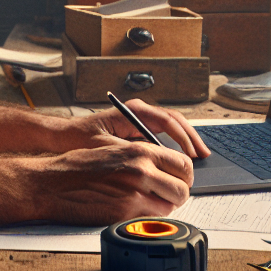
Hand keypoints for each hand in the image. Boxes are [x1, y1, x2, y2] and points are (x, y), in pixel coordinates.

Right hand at [20, 140, 194, 223]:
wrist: (50, 183)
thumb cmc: (77, 167)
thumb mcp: (114, 151)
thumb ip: (142, 159)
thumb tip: (164, 171)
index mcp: (140, 151)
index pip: (183, 164)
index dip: (184, 175)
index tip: (179, 180)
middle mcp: (141, 170)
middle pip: (182, 189)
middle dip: (178, 194)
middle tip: (168, 196)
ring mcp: (134, 194)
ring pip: (169, 207)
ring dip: (163, 208)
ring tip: (147, 204)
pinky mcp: (124, 214)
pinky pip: (150, 220)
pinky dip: (147, 219)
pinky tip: (132, 211)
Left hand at [76, 99, 210, 157]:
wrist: (66, 136)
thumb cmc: (82, 139)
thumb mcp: (107, 148)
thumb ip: (130, 152)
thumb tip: (154, 160)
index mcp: (133, 111)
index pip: (167, 120)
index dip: (183, 138)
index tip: (191, 154)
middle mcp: (140, 111)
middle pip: (175, 120)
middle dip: (191, 137)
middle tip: (204, 154)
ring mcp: (140, 118)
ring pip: (172, 125)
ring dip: (186, 139)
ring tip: (199, 155)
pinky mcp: (139, 127)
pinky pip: (164, 133)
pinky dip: (175, 143)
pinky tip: (182, 156)